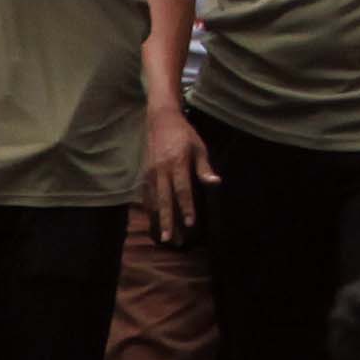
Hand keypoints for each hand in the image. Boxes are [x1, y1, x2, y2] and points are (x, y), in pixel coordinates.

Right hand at [138, 98, 207, 243]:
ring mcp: (150, 173)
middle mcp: (161, 170)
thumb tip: (215, 183)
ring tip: (164, 236)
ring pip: (153, 201)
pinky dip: (150, 210)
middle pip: (164, 200)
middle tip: (171, 239)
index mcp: (177, 163)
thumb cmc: (184, 134)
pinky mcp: (144, 174)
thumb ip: (204, 167)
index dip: (186, 207)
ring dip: (158, 219)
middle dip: (167, 221)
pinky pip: (146, 196)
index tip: (190, 224)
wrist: (160, 120)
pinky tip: (154, 221)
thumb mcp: (198, 147)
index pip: (183, 190)